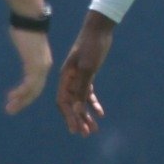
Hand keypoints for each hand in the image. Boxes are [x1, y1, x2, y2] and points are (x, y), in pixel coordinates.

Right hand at [5, 24, 52, 113]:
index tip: (14, 98)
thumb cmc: (25, 27)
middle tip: (11, 110)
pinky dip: (21, 92)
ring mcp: (41, 66)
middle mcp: (44, 67)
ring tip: (9, 108)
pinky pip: (29, 83)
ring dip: (21, 100)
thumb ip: (25, 53)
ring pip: (33, 90)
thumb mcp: (25, 45)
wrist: (29, 17)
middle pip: (36, 90)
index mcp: (42, 63)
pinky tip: (12, 96)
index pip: (36, 84)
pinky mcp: (35, 64)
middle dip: (23, 101)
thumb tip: (21, 47)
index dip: (26, 94)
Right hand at [57, 12, 114, 135]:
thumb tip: (78, 109)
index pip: (63, 102)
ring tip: (94, 129)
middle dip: (78, 120)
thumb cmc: (92, 46)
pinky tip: (100, 113)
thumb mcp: (88, 68)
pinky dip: (93, 104)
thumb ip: (82, 88)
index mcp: (65, 77)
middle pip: (72, 105)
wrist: (99, 29)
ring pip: (80, 101)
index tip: (75, 130)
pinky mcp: (88, 75)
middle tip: (86, 134)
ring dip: (86, 115)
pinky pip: (88, 93)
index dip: (68, 117)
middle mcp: (70, 79)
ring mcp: (79, 77)